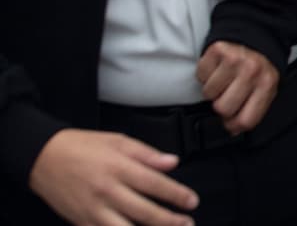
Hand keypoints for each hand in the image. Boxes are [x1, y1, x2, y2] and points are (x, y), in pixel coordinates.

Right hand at [29, 129, 197, 225]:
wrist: (43, 157)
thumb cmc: (81, 147)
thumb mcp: (118, 140)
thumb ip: (147, 154)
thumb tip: (172, 161)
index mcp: (118, 168)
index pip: (154, 184)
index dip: (176, 194)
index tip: (191, 201)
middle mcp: (107, 191)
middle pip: (144, 211)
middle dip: (169, 220)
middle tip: (187, 223)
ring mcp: (93, 210)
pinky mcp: (81, 222)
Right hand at [196, 41, 279, 134]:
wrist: (255, 34)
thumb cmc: (259, 66)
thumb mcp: (266, 88)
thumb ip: (254, 109)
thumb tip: (233, 131)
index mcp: (267, 84)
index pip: (246, 120)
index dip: (234, 126)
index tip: (231, 122)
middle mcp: (252, 71)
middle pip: (223, 108)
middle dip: (222, 105)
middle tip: (228, 94)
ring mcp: (234, 59)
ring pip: (209, 93)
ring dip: (213, 89)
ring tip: (225, 79)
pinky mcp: (218, 50)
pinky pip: (201, 75)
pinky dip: (206, 75)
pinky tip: (218, 69)